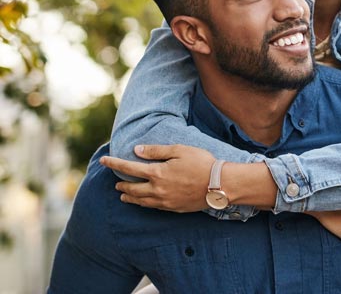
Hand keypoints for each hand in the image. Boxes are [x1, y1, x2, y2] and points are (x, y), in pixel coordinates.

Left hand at [100, 144, 215, 212]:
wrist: (218, 184)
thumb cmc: (201, 163)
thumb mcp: (179, 150)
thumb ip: (157, 151)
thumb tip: (136, 151)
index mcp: (157, 173)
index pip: (129, 168)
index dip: (115, 163)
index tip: (103, 160)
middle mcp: (157, 189)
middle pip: (132, 188)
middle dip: (122, 184)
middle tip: (115, 183)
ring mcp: (165, 201)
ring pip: (140, 201)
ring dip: (130, 197)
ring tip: (123, 195)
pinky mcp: (173, 208)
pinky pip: (152, 207)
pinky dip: (143, 204)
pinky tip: (144, 202)